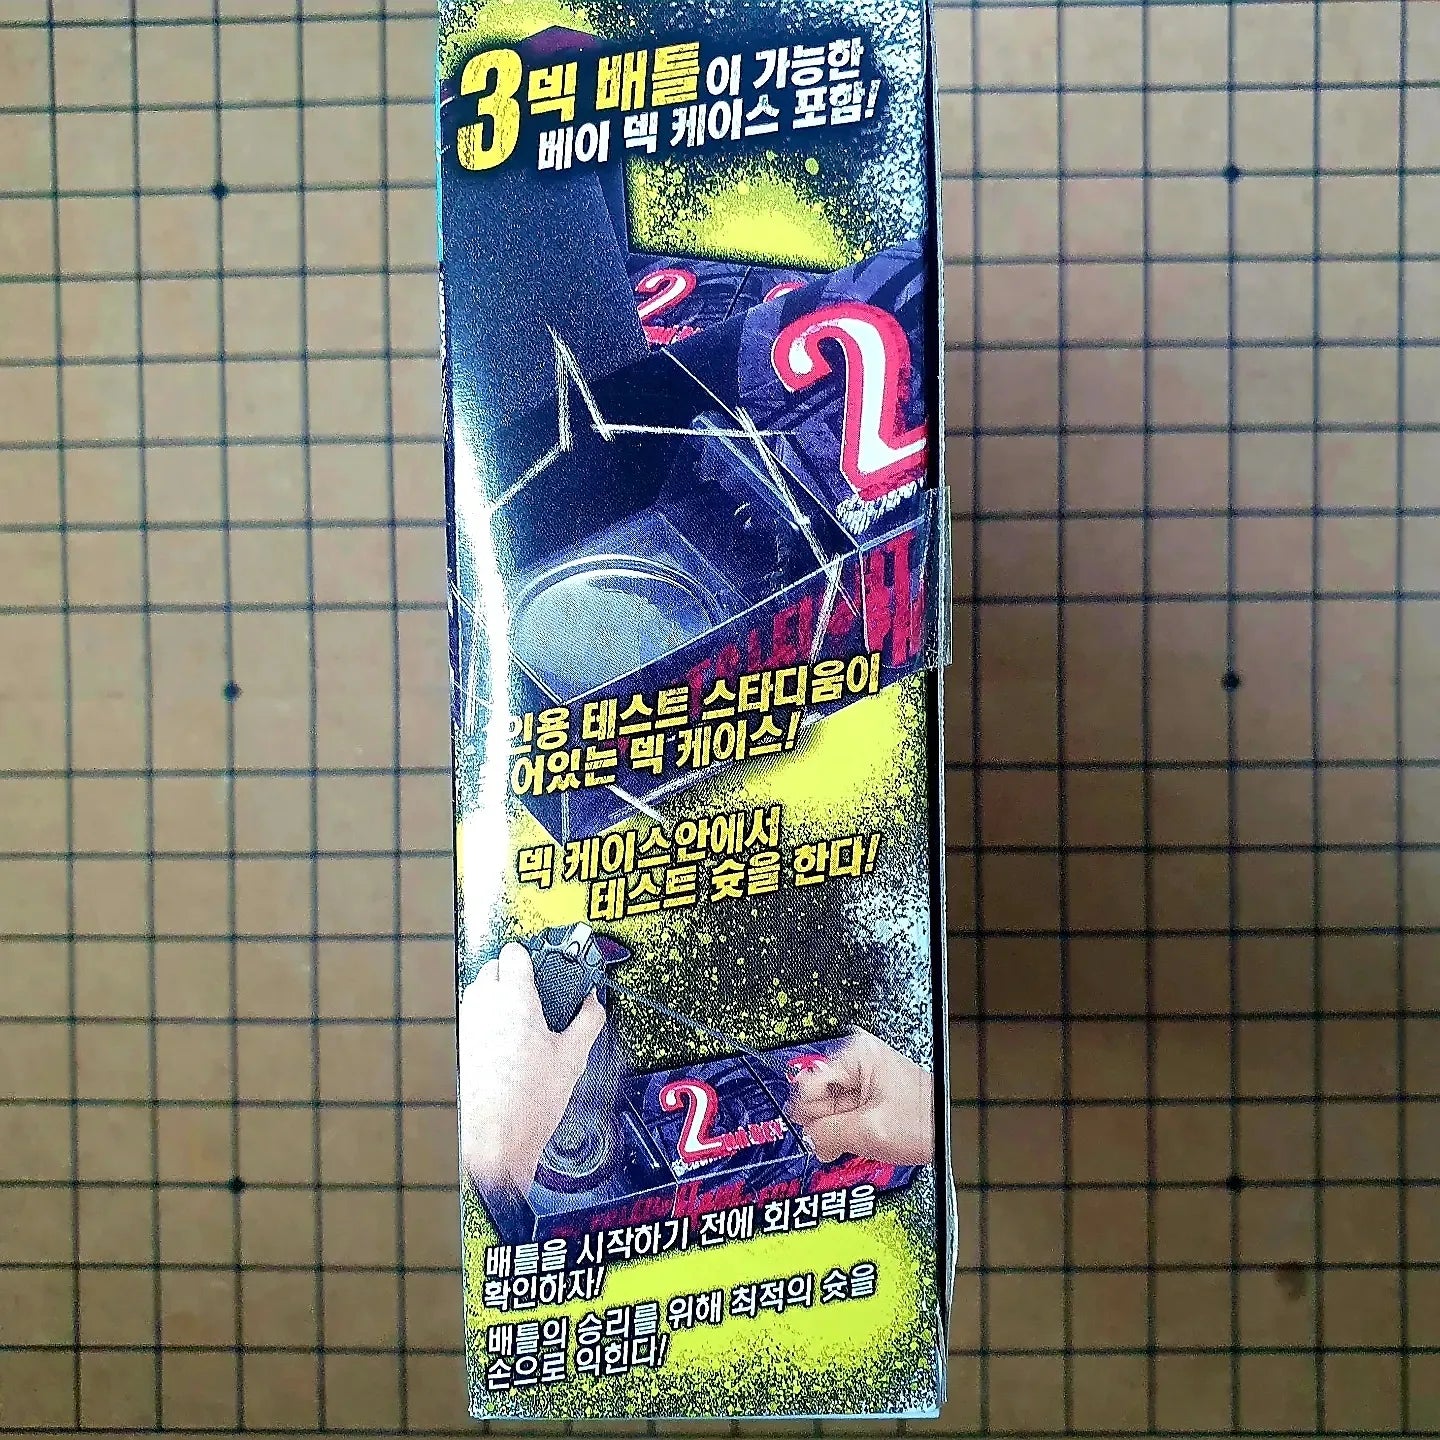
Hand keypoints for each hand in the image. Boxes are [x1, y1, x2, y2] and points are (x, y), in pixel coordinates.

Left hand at [458, 942, 605, 1193]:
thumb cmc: (529, 1101)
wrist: (496, 1139)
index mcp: (515, 998)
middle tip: (540, 992)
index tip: (549, 966)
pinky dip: (489, 1019)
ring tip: (526, 1018)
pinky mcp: (461, 1043)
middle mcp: (485, 1005)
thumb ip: (588, 1020)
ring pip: (481, 990)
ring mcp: (468, 1023)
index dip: (534, 956)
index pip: (515, 951)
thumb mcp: (574, 1056)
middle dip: (516, 974)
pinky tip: (510, 1042)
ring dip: (500, 994)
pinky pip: (474, 1015)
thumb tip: (593, 1004)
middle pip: (495, 966)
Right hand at [784, 1029, 934, 1166]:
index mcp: (855, 1053)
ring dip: (841, 1130)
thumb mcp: (869, 1130)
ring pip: (831, 1109)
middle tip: (850, 1136)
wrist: (951, 1128)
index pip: (807, 1084)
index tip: (818, 1134)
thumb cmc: (924, 1120)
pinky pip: (845, 1114)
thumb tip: (808, 1138)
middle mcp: (857, 1059)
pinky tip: (867, 1136)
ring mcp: (864, 1076)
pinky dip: (851, 1130)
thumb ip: (828, 1134)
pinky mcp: (870, 1093)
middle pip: (818, 1096)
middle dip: (829, 1124)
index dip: (811, 1116)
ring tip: (864, 1137)